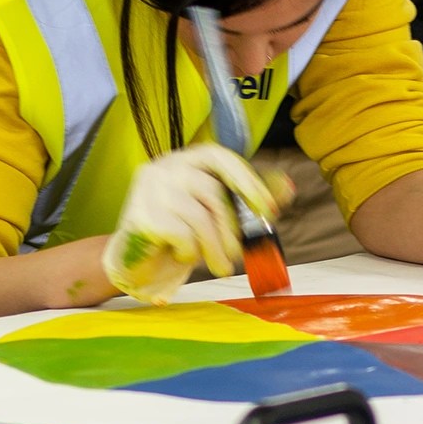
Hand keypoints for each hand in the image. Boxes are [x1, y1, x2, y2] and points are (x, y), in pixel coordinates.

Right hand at [102, 144, 293, 304]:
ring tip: (219, 266)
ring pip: (200, 216)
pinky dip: (190, 252)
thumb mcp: (217, 216)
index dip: (248, 181)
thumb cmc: (180, 234)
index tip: (270, 209)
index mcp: (185, 159)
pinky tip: (182, 255)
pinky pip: (182, 234)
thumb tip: (288, 186)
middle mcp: (165, 167)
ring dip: (216, 248)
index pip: (220, 157)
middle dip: (233, 228)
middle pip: (213, 191)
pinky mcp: (141, 215)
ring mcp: (150, 189)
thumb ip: (248, 200)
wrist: (133, 262)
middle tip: (239, 254)